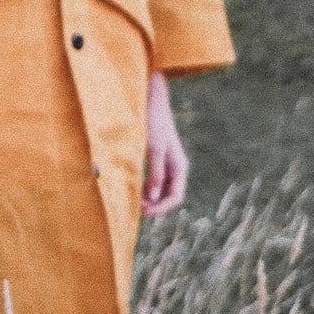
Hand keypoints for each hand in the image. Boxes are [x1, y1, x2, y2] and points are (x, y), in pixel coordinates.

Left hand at [142, 71, 187, 216]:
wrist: (151, 101)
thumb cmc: (154, 123)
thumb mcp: (154, 149)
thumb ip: (155, 173)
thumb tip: (152, 198)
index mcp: (179, 166)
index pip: (175, 197)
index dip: (161, 208)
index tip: (145, 212)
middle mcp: (175, 168)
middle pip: (169, 195)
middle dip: (155, 204)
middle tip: (136, 209)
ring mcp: (167, 164)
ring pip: (161, 189)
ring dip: (150, 198)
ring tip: (134, 202)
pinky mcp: (157, 159)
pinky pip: (154, 180)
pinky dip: (146, 188)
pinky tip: (134, 189)